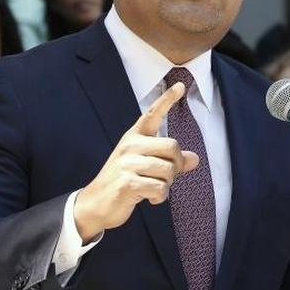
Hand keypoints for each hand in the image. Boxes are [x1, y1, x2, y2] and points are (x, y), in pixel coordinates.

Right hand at [72, 83, 199, 241]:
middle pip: (172, 147)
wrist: (95, 203)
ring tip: (154, 188)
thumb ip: (169, 160)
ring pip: (168, 170)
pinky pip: (160, 188)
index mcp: (134, 137)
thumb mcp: (145, 166)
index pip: (152, 114)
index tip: (181, 85)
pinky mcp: (127, 183)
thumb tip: (194, 159)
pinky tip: (150, 199)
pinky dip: (160, 197)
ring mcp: (127, 163)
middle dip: (176, 165)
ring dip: (167, 184)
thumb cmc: (124, 181)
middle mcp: (130, 145)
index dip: (167, 99)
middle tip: (167, 177)